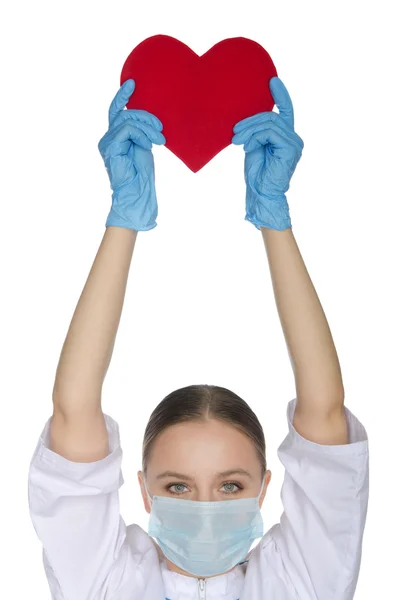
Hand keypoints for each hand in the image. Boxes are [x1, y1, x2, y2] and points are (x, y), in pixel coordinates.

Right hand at [98, 79, 165, 230]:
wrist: (138, 193)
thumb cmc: (142, 174)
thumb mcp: (144, 145)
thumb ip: (141, 130)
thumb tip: (148, 117)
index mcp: (115, 136)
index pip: (116, 110)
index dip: (122, 95)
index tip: (133, 83)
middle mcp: (108, 137)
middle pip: (125, 112)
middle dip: (146, 117)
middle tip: (161, 131)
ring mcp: (107, 142)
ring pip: (128, 119)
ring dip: (148, 128)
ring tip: (160, 141)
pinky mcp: (110, 146)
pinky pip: (128, 129)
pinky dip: (142, 134)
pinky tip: (149, 145)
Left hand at [232, 77, 303, 230]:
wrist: (261, 193)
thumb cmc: (257, 174)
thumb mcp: (255, 146)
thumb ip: (257, 132)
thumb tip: (247, 118)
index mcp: (286, 136)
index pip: (286, 111)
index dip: (280, 95)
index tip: (271, 80)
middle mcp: (294, 138)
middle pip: (271, 116)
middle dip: (249, 121)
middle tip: (234, 133)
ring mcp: (294, 143)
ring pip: (269, 122)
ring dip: (249, 130)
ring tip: (236, 141)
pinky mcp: (290, 148)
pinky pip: (269, 132)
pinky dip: (254, 137)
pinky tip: (246, 147)